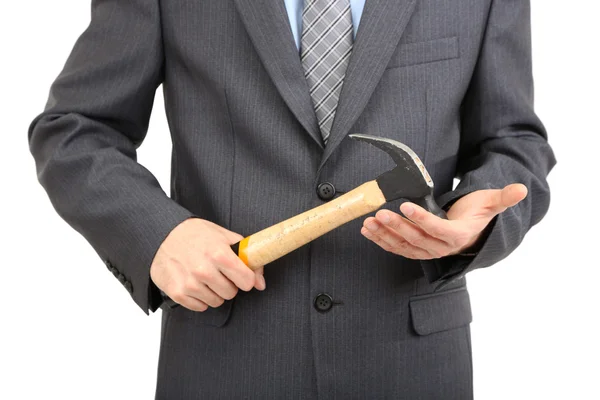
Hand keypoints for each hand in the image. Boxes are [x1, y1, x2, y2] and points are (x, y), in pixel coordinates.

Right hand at [150, 218, 264, 311]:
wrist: (163, 234)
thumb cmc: (196, 234)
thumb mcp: (225, 237)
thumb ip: (247, 258)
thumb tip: (261, 283)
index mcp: (219, 254)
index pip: (247, 281)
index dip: (246, 278)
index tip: (240, 275)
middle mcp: (204, 270)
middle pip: (231, 293)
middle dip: (228, 284)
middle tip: (218, 272)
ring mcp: (190, 283)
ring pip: (216, 302)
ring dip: (214, 292)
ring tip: (205, 276)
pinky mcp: (177, 292)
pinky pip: (200, 307)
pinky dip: (199, 298)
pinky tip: (194, 282)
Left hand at [361, 183, 527, 258]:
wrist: (471, 234)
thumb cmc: (478, 215)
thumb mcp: (491, 204)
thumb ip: (504, 198)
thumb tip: (521, 189)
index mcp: (458, 236)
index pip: (438, 229)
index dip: (422, 219)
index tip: (405, 206)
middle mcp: (440, 248)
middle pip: (416, 238)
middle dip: (396, 226)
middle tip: (380, 213)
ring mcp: (426, 251)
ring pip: (403, 245)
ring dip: (384, 234)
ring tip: (369, 222)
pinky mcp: (414, 250)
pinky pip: (396, 248)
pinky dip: (381, 240)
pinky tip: (367, 231)